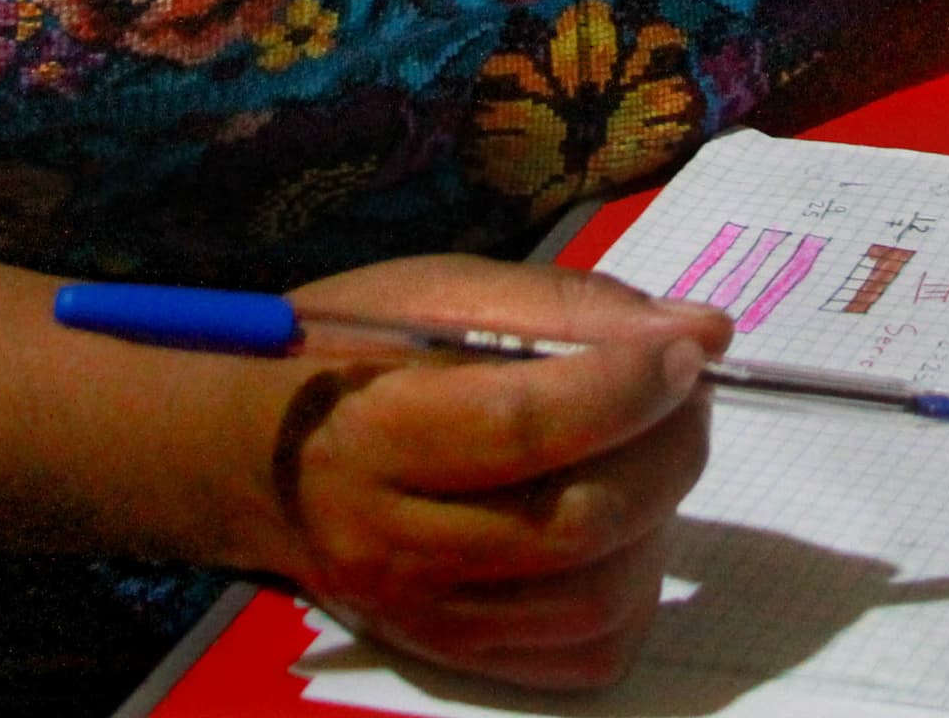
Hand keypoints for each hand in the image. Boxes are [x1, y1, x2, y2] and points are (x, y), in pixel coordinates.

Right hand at [231, 253, 732, 690]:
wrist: (248, 459)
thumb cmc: (346, 354)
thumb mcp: (437, 293)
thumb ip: (568, 307)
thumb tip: (701, 332)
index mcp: (373, 432)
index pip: (523, 426)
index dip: (626, 387)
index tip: (689, 349)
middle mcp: (392, 543)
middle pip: (574, 523)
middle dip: (666, 448)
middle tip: (682, 392)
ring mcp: (425, 615)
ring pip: (596, 598)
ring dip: (658, 518)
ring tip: (645, 452)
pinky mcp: (455, 656)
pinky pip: (585, 652)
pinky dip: (631, 588)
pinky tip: (615, 523)